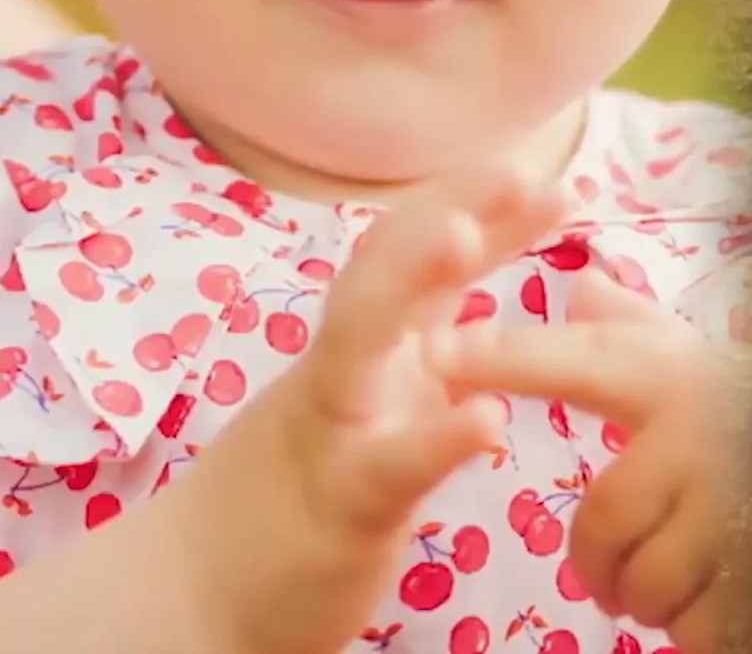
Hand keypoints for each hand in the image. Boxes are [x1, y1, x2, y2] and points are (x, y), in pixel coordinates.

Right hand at [167, 158, 573, 653]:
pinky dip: (431, 440)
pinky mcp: (336, 505)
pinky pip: (385, 468)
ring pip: (361, 340)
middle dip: (449, 209)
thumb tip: (480, 264)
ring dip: (411, 280)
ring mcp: (333, 428)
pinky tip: (485, 422)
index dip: (477, 208)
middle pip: (386, 267)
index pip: (420, 254)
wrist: (196, 594)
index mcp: (371, 345)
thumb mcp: (377, 396)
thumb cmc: (304, 488)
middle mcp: (347, 368)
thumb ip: (429, 337)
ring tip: (467, 235)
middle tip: (521, 168)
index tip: (545, 171)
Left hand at [454, 270, 751, 653]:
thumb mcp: (705, 362)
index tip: (435, 355)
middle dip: (600, 559)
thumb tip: (581, 281)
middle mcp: (704, 438)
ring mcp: (736, 510)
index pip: (575, 366)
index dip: (506, 359)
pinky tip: (715, 595)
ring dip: (644, 594)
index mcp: (679, 381)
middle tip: (614, 569)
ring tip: (675, 577)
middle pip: (605, 519)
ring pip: (644, 582)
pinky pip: (692, 623)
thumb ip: (635, 328)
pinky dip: (691, 623)